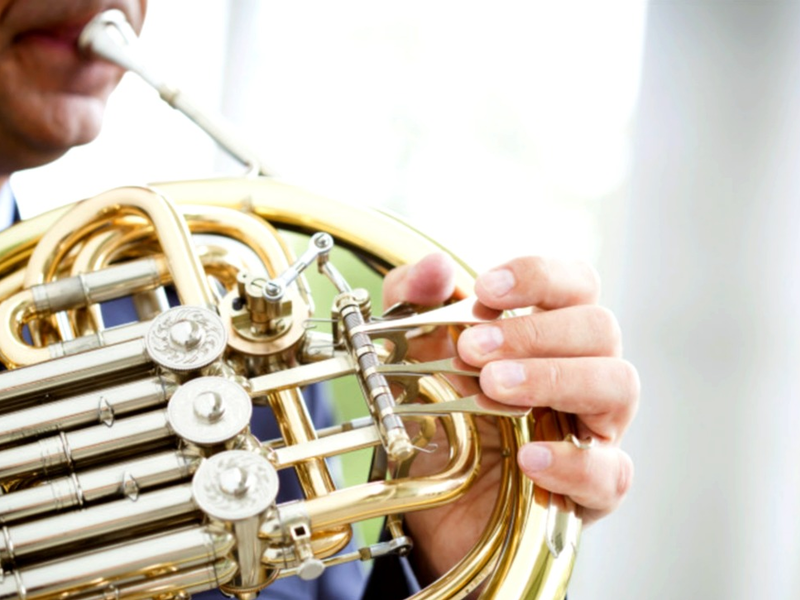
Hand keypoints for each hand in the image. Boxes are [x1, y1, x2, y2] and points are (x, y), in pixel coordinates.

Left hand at [382, 253, 638, 581]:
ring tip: (495, 387)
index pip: (575, 285)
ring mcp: (595, 430)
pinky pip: (610, 473)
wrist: (431, 500)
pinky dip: (572, 462)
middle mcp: (584, 373)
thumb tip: (435, 265)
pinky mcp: (593, 490)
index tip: (485, 289)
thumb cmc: (439, 417)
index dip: (539, 277)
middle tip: (472, 349)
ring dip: (554, 378)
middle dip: (534, 332)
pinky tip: (530, 457)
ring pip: (618, 385)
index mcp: (550, 333)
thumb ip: (414, 304)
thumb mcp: (411, 356)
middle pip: (599, 327)